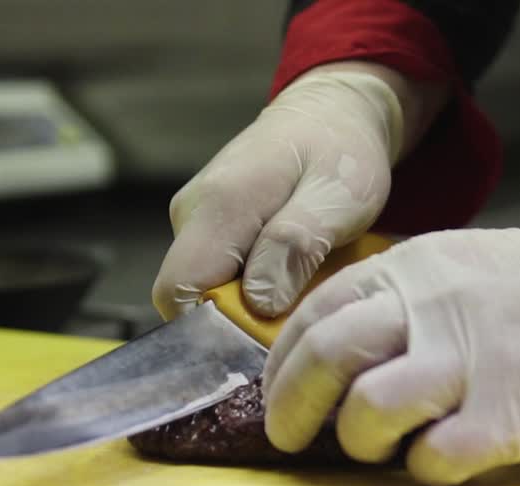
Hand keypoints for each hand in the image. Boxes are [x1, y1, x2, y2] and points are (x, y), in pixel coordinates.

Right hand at [152, 63, 438, 320]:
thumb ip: (296, 244)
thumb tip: (258, 301)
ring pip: (208, 288)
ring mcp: (196, 220)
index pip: (178, 291)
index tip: (263, 339)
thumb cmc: (341, 151)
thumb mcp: (337, 197)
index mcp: (219, 205)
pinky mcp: (208, 227)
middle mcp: (192, 213)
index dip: (212, 328)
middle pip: (191, 296)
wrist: (333, 112)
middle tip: (298, 313)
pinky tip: (292, 271)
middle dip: (239, 320)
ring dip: (251, 303)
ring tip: (303, 284)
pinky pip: (220, 274)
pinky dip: (254, 286)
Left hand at [261, 228, 519, 485]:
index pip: (314, 315)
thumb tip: (331, 351)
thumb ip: (395, 297)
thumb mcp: (456, 263)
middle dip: (290, 409)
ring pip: (368, 411)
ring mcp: (467, 364)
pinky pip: (432, 460)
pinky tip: (440, 460)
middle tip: (290, 439)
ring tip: (381, 448)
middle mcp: (429, 310)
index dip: (281, 366)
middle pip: (326, 357)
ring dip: (359, 443)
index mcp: (411, 268)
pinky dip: (422, 470)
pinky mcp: (504, 419)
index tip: (277, 397)